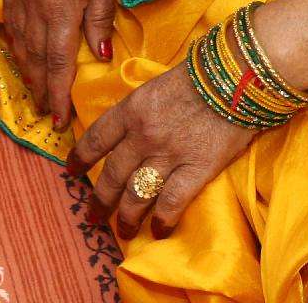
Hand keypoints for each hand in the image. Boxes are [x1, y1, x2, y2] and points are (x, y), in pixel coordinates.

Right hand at [2, 0, 120, 126]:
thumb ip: (99, 16)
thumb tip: (100, 56)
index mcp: (59, 5)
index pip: (56, 61)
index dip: (58, 94)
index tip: (61, 120)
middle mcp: (32, 2)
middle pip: (34, 56)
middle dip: (41, 88)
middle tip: (48, 114)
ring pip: (18, 40)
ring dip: (26, 69)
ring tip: (35, 89)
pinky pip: (10, 18)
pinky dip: (16, 41)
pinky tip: (21, 50)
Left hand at [68, 63, 253, 238]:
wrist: (235, 77)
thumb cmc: (198, 76)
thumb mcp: (155, 85)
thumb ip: (140, 110)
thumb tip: (129, 129)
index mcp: (130, 109)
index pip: (97, 138)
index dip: (81, 157)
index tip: (72, 172)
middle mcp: (142, 135)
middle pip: (113, 174)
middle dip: (100, 199)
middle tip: (93, 216)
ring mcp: (168, 154)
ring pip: (137, 194)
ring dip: (127, 217)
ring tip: (123, 231)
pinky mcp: (197, 169)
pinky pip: (172, 202)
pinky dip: (162, 219)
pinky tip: (158, 230)